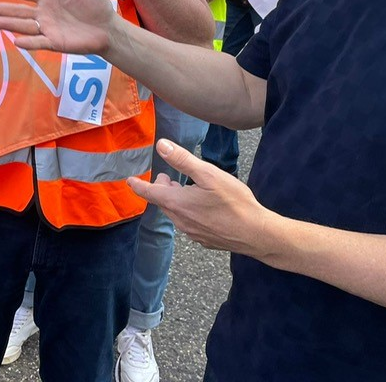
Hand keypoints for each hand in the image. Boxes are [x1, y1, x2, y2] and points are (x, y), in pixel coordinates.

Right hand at [0, 0, 116, 55]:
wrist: (109, 29)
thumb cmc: (97, 6)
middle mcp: (44, 14)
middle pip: (18, 11)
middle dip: (1, 9)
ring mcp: (48, 29)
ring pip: (24, 26)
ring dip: (10, 24)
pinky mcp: (56, 43)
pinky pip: (39, 42)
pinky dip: (28, 42)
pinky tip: (16, 40)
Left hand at [129, 139, 279, 258]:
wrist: (256, 234)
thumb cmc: (234, 202)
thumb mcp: (208, 174)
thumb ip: (183, 160)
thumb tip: (161, 145)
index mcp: (177, 203)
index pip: (149, 193)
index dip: (138, 186)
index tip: (129, 181)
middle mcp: (181, 220)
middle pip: (163, 203)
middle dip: (161, 189)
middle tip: (168, 178)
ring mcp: (193, 233)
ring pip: (175, 213)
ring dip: (175, 200)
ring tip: (184, 189)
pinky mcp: (204, 240)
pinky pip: (188, 223)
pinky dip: (187, 212)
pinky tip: (201, 207)